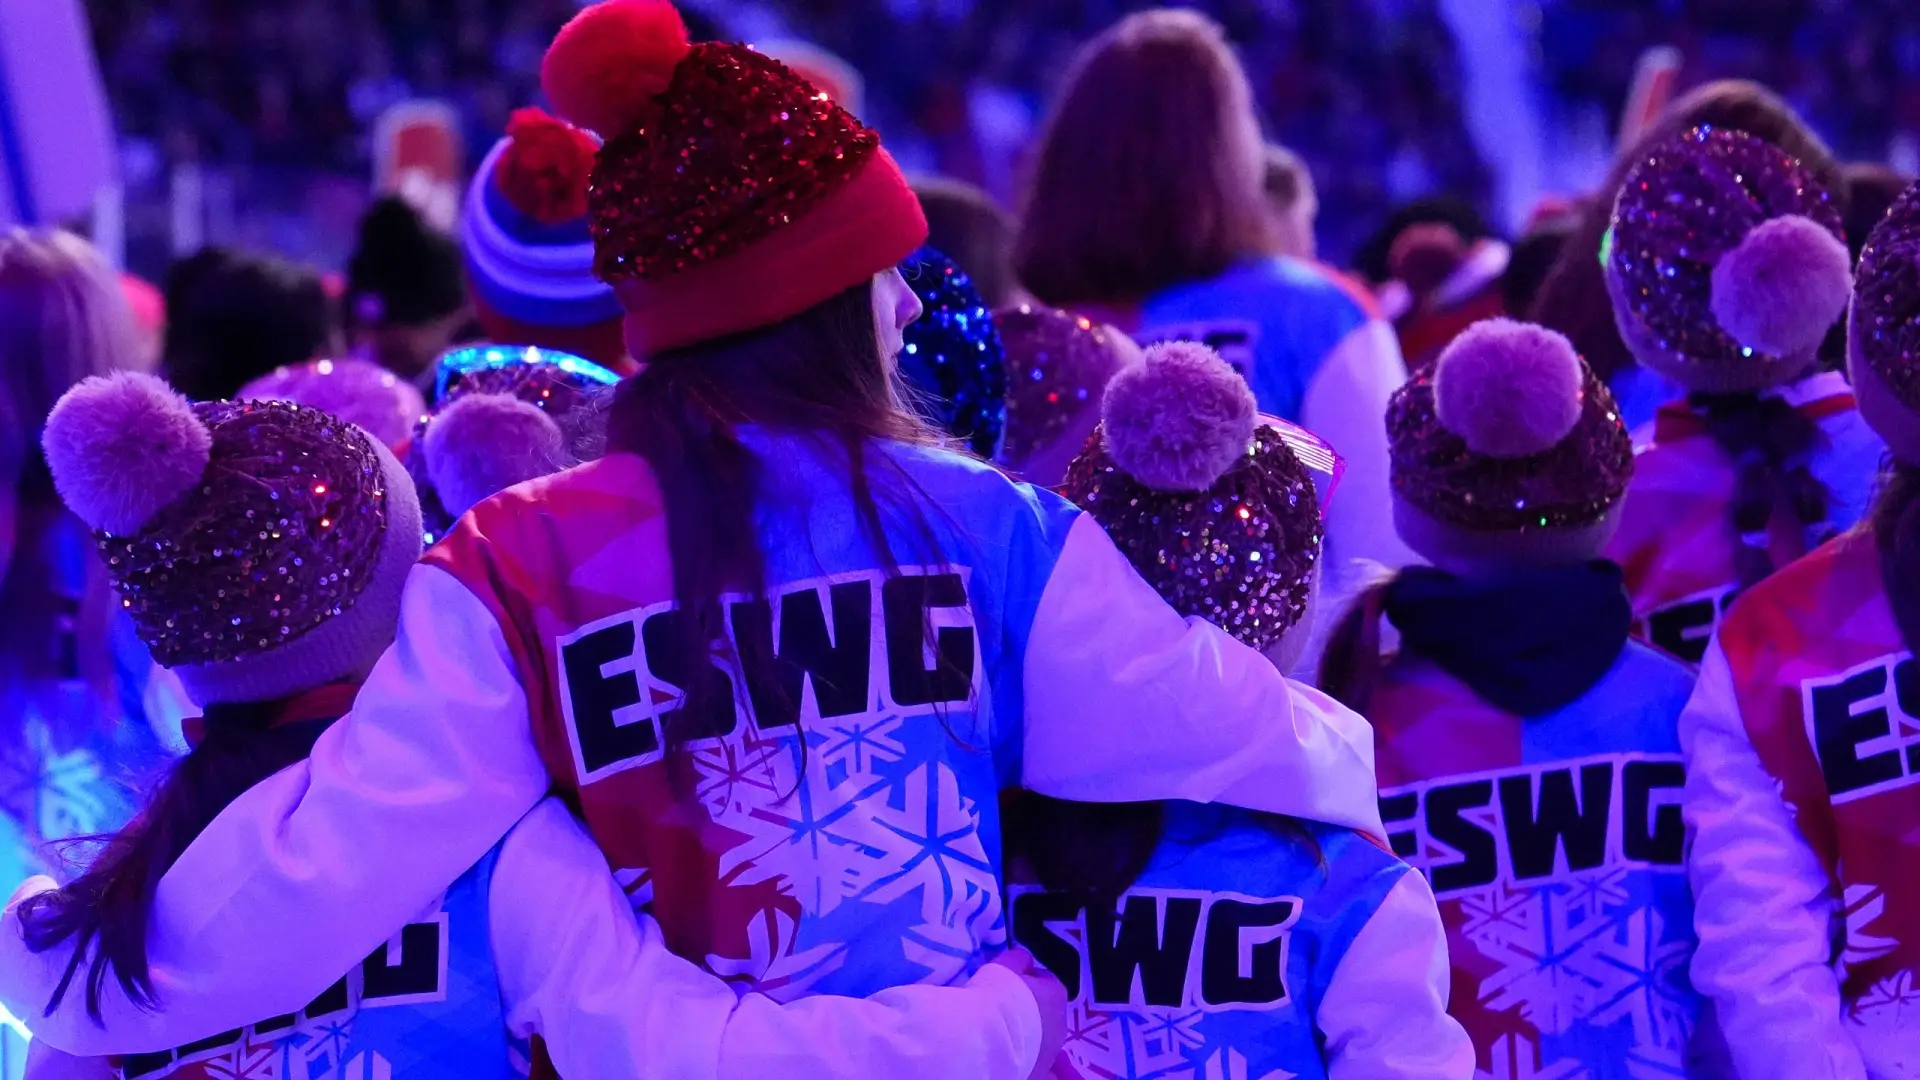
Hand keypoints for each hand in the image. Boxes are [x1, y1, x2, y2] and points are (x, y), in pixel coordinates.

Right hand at [991, 949, 1067, 1079]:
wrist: (986, 1038)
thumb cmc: (997, 996)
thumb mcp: (1005, 965)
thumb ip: (1018, 960)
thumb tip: (1024, 961)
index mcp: (1056, 994)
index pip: (1046, 981)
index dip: (1026, 981)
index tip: (1008, 984)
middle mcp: (1061, 1024)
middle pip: (1046, 1013)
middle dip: (1030, 1011)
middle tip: (1004, 1010)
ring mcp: (1052, 1052)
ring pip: (1042, 1039)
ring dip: (1028, 1036)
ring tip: (1003, 1036)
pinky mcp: (1039, 1072)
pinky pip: (1034, 1063)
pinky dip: (1026, 1060)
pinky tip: (1007, 1057)